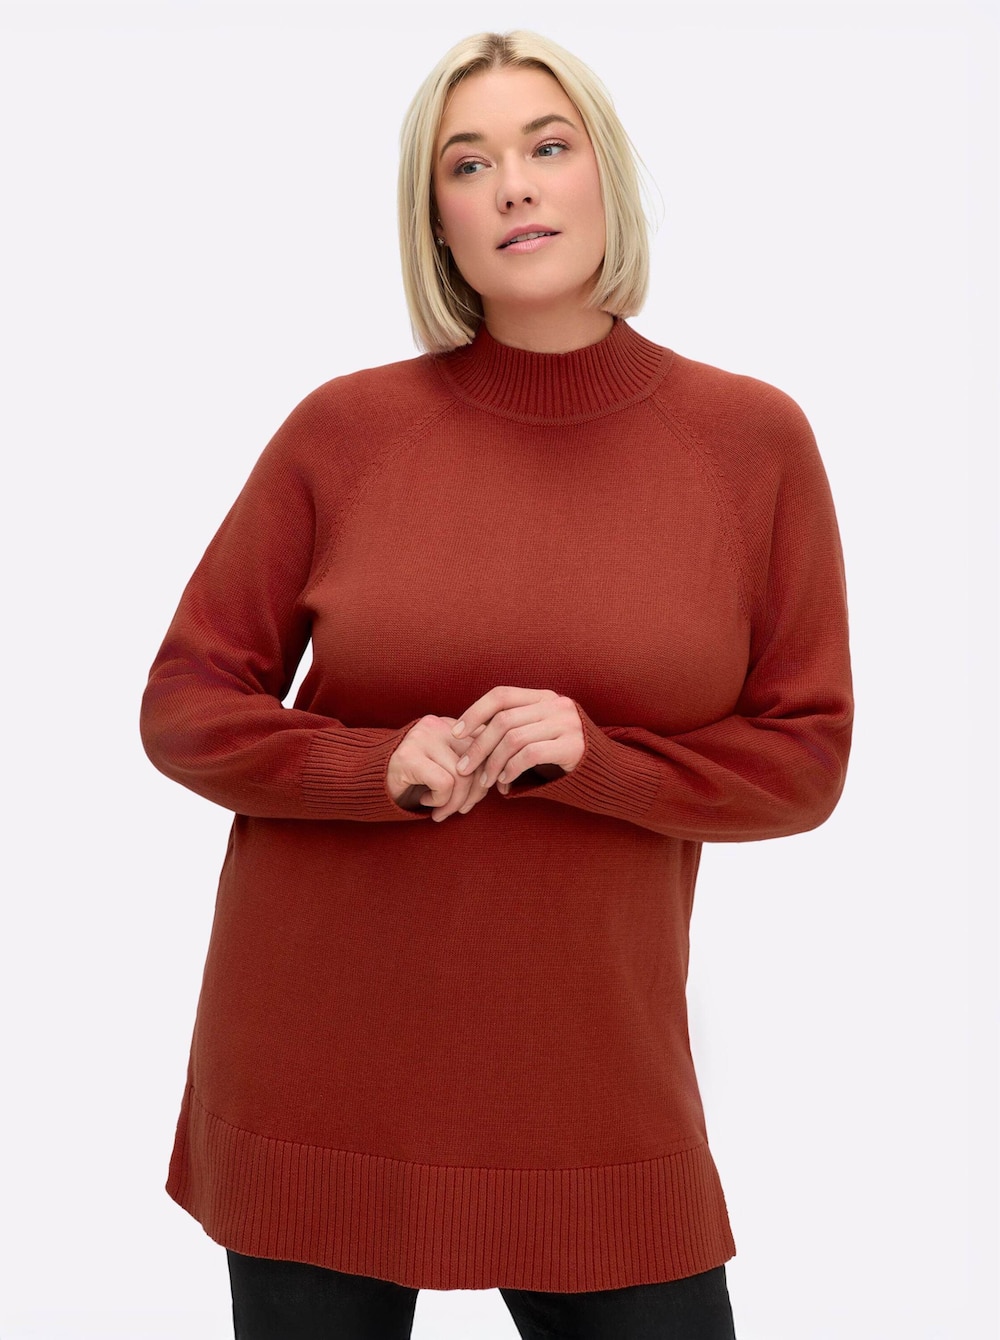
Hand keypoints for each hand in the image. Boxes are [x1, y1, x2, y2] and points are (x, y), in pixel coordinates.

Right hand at [386, 716, 491, 820]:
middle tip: (464, 810)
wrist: (366, 781)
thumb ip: (469, 766)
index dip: (488, 774)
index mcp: (450, 725)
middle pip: (477, 760)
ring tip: (443, 812)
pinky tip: (427, 801)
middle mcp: (437, 725)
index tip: (480, 795)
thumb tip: (500, 781)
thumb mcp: (445, 767)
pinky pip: (444, 784)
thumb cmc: (413, 779)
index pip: (485, 746)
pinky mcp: (408, 757)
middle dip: (476, 792)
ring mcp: (421, 739)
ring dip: (456, 802)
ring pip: (462, 775)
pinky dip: (440, 800)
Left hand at [450, 687, 583, 794]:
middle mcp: (556, 705)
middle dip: (478, 746)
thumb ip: (512, 730)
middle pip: (503, 720)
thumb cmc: (563, 757)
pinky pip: (530, 755)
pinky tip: (506, 782)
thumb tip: (468, 737)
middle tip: (464, 768)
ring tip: (486, 781)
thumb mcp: (538, 735)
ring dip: (493, 763)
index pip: (501, 695)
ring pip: (513, 738)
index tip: (456, 733)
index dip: (475, 712)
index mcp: (544, 697)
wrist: (608, 773)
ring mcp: (566, 724)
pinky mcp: (573, 746)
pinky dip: (511, 769)